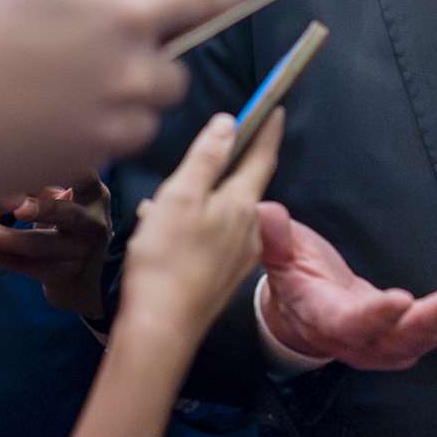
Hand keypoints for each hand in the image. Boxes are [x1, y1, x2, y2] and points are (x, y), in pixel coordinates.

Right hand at [0, 0, 247, 196]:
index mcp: (128, 11)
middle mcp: (132, 77)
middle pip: (178, 66)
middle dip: (150, 50)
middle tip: (91, 34)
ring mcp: (105, 130)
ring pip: (144, 113)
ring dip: (121, 95)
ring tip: (59, 75)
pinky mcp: (74, 168)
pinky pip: (102, 147)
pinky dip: (84, 129)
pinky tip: (32, 109)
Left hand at [0, 180, 114, 319]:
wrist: (83, 280)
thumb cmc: (67, 228)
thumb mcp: (65, 203)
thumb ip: (45, 190)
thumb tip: (7, 178)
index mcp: (95, 195)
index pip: (83, 176)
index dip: (55, 170)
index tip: (24, 167)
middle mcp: (94, 223)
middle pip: (68, 214)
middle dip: (42, 209)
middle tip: (16, 208)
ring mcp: (82, 253)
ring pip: (42, 245)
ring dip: (8, 239)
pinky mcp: (64, 276)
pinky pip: (29, 266)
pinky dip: (2, 258)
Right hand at [116, 111, 283, 352]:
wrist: (161, 327)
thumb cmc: (167, 257)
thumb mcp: (181, 196)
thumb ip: (207, 158)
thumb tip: (230, 122)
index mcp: (242, 204)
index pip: (262, 157)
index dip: (268, 131)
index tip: (275, 109)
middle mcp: (249, 229)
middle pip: (240, 186)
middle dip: (221, 169)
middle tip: (196, 157)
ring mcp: (238, 256)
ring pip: (220, 214)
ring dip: (198, 201)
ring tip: (161, 202)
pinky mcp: (221, 277)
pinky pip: (211, 238)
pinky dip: (191, 227)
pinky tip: (160, 232)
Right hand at [255, 208, 436, 370]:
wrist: (303, 317)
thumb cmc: (293, 282)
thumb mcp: (279, 258)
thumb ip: (274, 238)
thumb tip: (264, 212)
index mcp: (325, 319)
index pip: (350, 324)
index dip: (375, 316)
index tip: (400, 301)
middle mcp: (360, 339)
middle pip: (401, 339)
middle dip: (435, 319)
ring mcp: (387, 340)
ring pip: (429, 334)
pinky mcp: (407, 331)